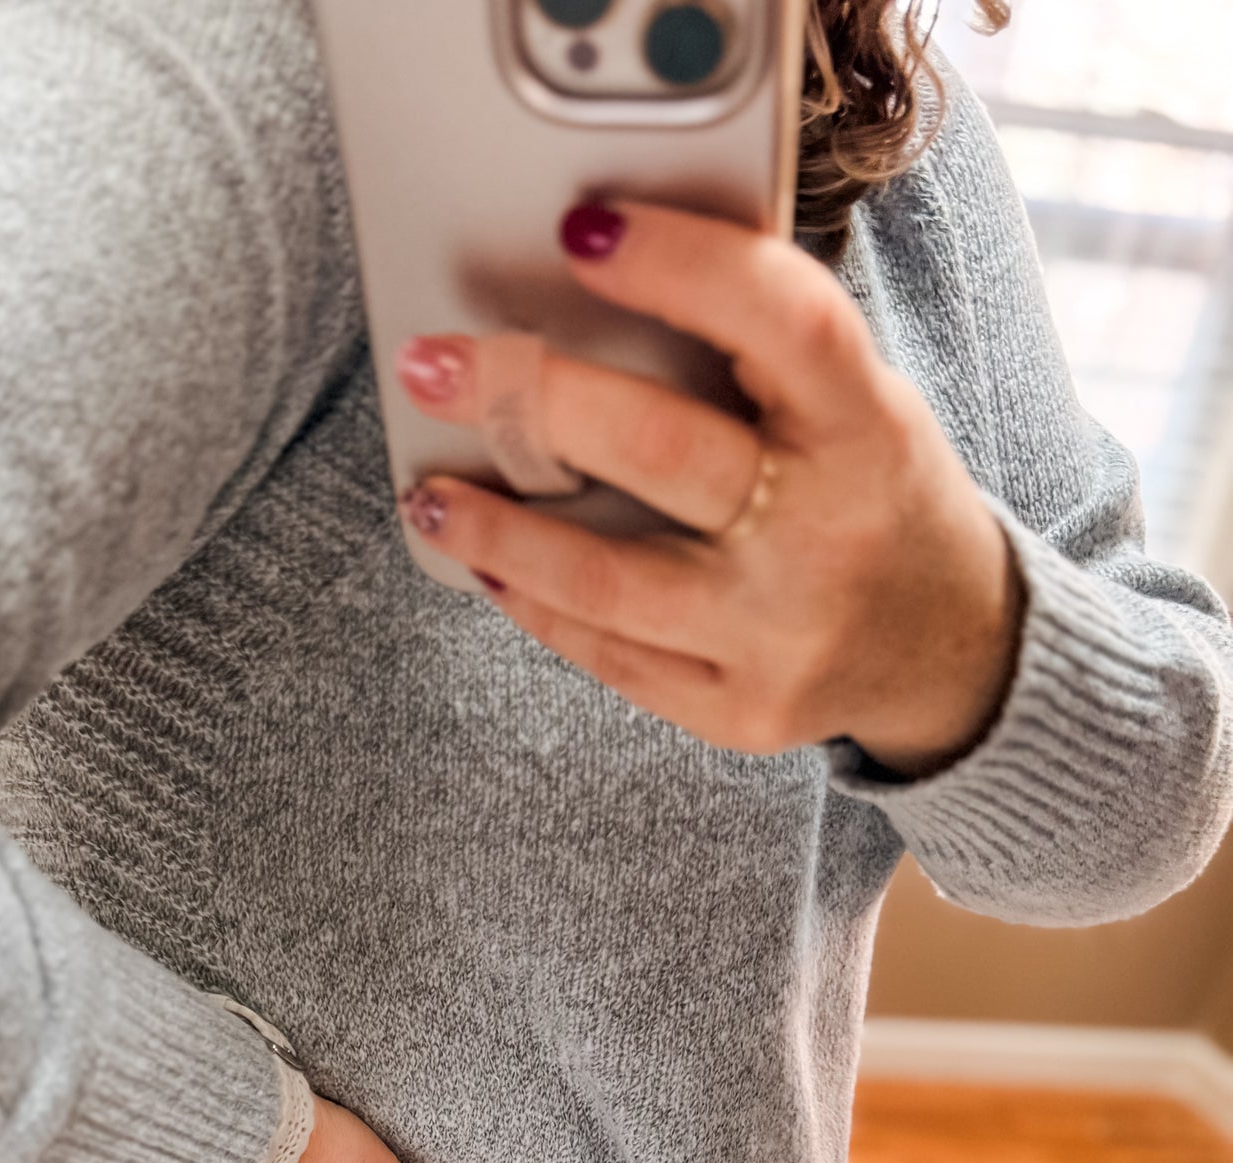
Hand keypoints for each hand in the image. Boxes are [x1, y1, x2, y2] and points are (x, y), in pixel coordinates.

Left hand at [394, 198, 1021, 775]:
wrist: (950, 648)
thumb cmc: (874, 494)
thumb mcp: (860, 405)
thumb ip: (763, 357)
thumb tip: (598, 285)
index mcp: (870, 429)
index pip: (782, 322)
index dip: (682, 266)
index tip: (586, 233)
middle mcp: (827, 536)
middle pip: (660, 451)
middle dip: (531, 400)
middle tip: (436, 365)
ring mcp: (778, 637)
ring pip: (606, 581)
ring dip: (497, 533)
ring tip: (429, 494)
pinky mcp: (737, 712)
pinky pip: (609, 656)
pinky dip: (537, 605)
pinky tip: (489, 566)